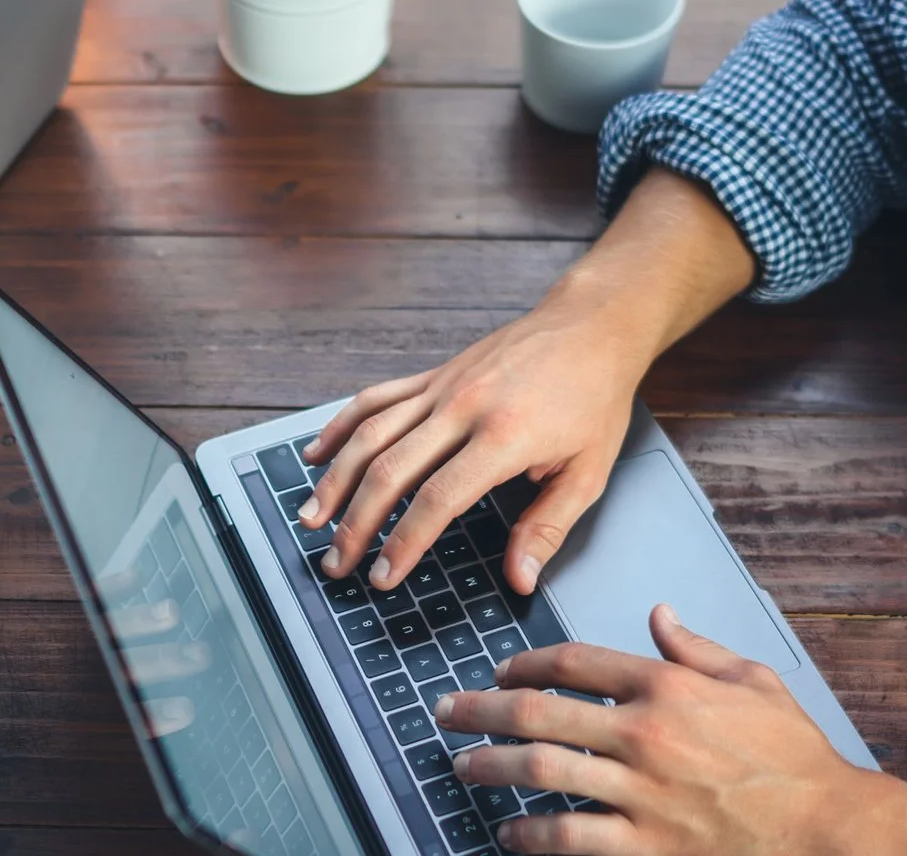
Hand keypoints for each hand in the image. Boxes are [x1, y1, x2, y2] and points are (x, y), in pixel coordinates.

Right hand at [297, 299, 645, 594]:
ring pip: (371, 434)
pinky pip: (374, 399)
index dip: (404, 543)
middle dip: (356, 523)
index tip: (384, 576)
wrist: (591, 325)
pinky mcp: (432, 374)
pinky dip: (340, 427)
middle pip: (390, 471)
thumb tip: (520, 580)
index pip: (438, 500)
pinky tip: (316, 455)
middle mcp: (463, 408)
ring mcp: (441, 386)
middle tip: (338, 562)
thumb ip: (547, 528)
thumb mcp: (588, 472)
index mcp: (504, 437)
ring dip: (335, 480)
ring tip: (312, 520)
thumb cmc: (594, 399)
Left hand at [435, 606, 906, 855]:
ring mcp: (641, 793)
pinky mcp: (645, 847)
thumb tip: (659, 614)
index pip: (573, 660)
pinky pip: (566, 837)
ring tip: (461, 766)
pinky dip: (528, 834)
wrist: (831, 832)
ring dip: (489, 766)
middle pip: (537, 710)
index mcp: (669, 687)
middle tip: (445, 711)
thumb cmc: (797, 762)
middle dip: (479, 708)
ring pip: (540, 769)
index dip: (524, 662)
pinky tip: (508, 832)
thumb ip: (697, 649)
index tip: (500, 670)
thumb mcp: (755, 684)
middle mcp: (646, 734)